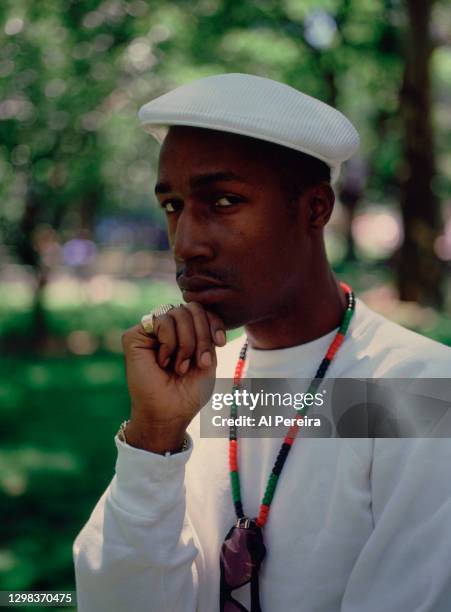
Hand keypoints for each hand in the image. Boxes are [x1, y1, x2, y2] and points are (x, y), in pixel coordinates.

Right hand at [121, 302, 225, 452]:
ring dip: (187, 343)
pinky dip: (170, 343)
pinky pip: (161, 321)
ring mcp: (150, 331)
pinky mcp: (134, 336)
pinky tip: (164, 362)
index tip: (220, 343)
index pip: (201, 310)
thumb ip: (206, 331)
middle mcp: (167, 329)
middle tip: (200, 362)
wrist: (169, 414)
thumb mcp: (208, 357)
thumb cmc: (189, 392)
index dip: (214, 321)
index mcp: (185, 332)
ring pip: (177, 312)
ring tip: (181, 367)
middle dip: (202, 335)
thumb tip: (200, 308)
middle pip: (192, 308)